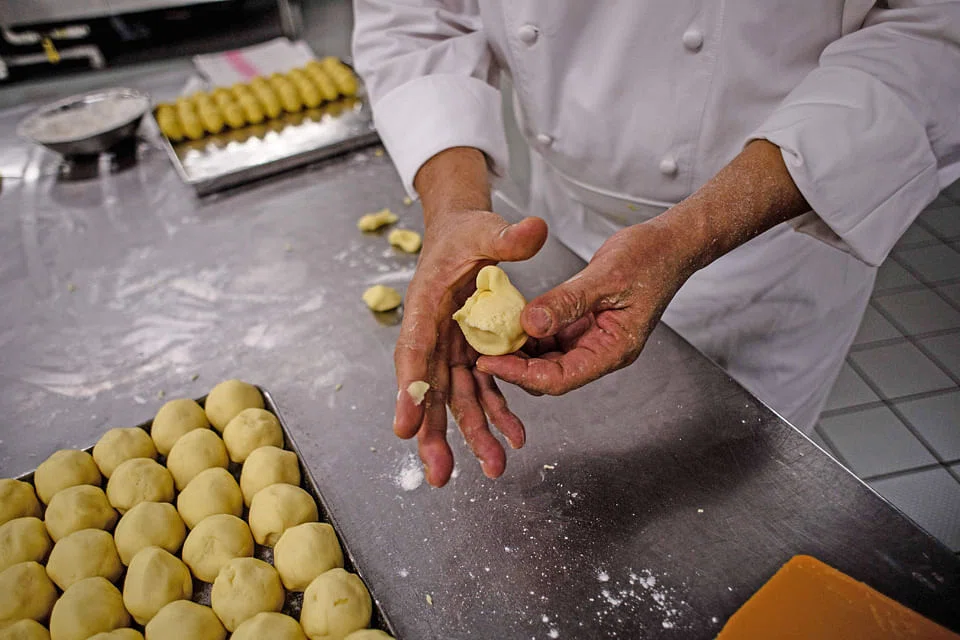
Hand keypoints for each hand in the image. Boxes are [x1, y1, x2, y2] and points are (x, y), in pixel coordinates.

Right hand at [394, 209, 547, 486]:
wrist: (462, 235)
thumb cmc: (466, 233)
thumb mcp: (484, 229)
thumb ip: (506, 236)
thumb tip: (534, 231)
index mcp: (426, 305)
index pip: (414, 350)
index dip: (409, 391)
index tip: (405, 429)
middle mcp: (432, 334)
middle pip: (429, 389)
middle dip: (434, 433)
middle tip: (441, 475)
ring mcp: (450, 348)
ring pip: (455, 398)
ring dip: (471, 434)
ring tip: (493, 467)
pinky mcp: (469, 354)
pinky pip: (480, 389)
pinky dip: (496, 413)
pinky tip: (512, 438)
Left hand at [476, 218, 692, 394]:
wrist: (670, 243)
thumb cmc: (649, 257)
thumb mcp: (604, 276)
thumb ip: (567, 301)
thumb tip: (529, 323)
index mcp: (613, 349)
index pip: (561, 377)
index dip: (522, 374)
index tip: (489, 361)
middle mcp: (602, 351)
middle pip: (551, 375)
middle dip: (516, 366)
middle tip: (481, 349)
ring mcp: (594, 340)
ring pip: (549, 359)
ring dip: (521, 350)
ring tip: (491, 336)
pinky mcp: (586, 326)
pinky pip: (553, 338)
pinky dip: (531, 333)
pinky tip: (511, 320)